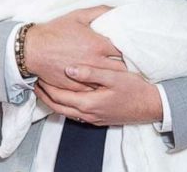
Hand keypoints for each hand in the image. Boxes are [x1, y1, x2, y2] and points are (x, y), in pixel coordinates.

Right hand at [24, 6, 123, 90]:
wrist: (32, 49)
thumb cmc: (55, 31)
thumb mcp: (77, 16)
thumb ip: (99, 11)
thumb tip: (116, 9)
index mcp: (98, 44)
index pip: (124, 51)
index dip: (131, 50)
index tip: (133, 50)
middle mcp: (94, 62)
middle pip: (121, 68)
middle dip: (126, 66)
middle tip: (130, 64)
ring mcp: (86, 76)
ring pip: (109, 81)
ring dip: (114, 78)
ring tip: (120, 76)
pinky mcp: (77, 87)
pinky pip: (95, 90)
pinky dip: (100, 87)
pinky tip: (104, 84)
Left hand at [35, 65, 161, 125]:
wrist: (151, 106)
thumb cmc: (135, 90)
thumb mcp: (114, 77)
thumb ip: (91, 73)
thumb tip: (69, 69)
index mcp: (88, 103)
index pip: (58, 96)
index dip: (46, 86)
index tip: (38, 74)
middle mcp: (87, 114)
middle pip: (57, 106)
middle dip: (44, 94)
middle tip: (35, 81)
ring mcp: (92, 118)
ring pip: (65, 111)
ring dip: (53, 100)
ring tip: (45, 87)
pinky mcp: (97, 118)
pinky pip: (74, 112)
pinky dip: (64, 104)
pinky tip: (65, 94)